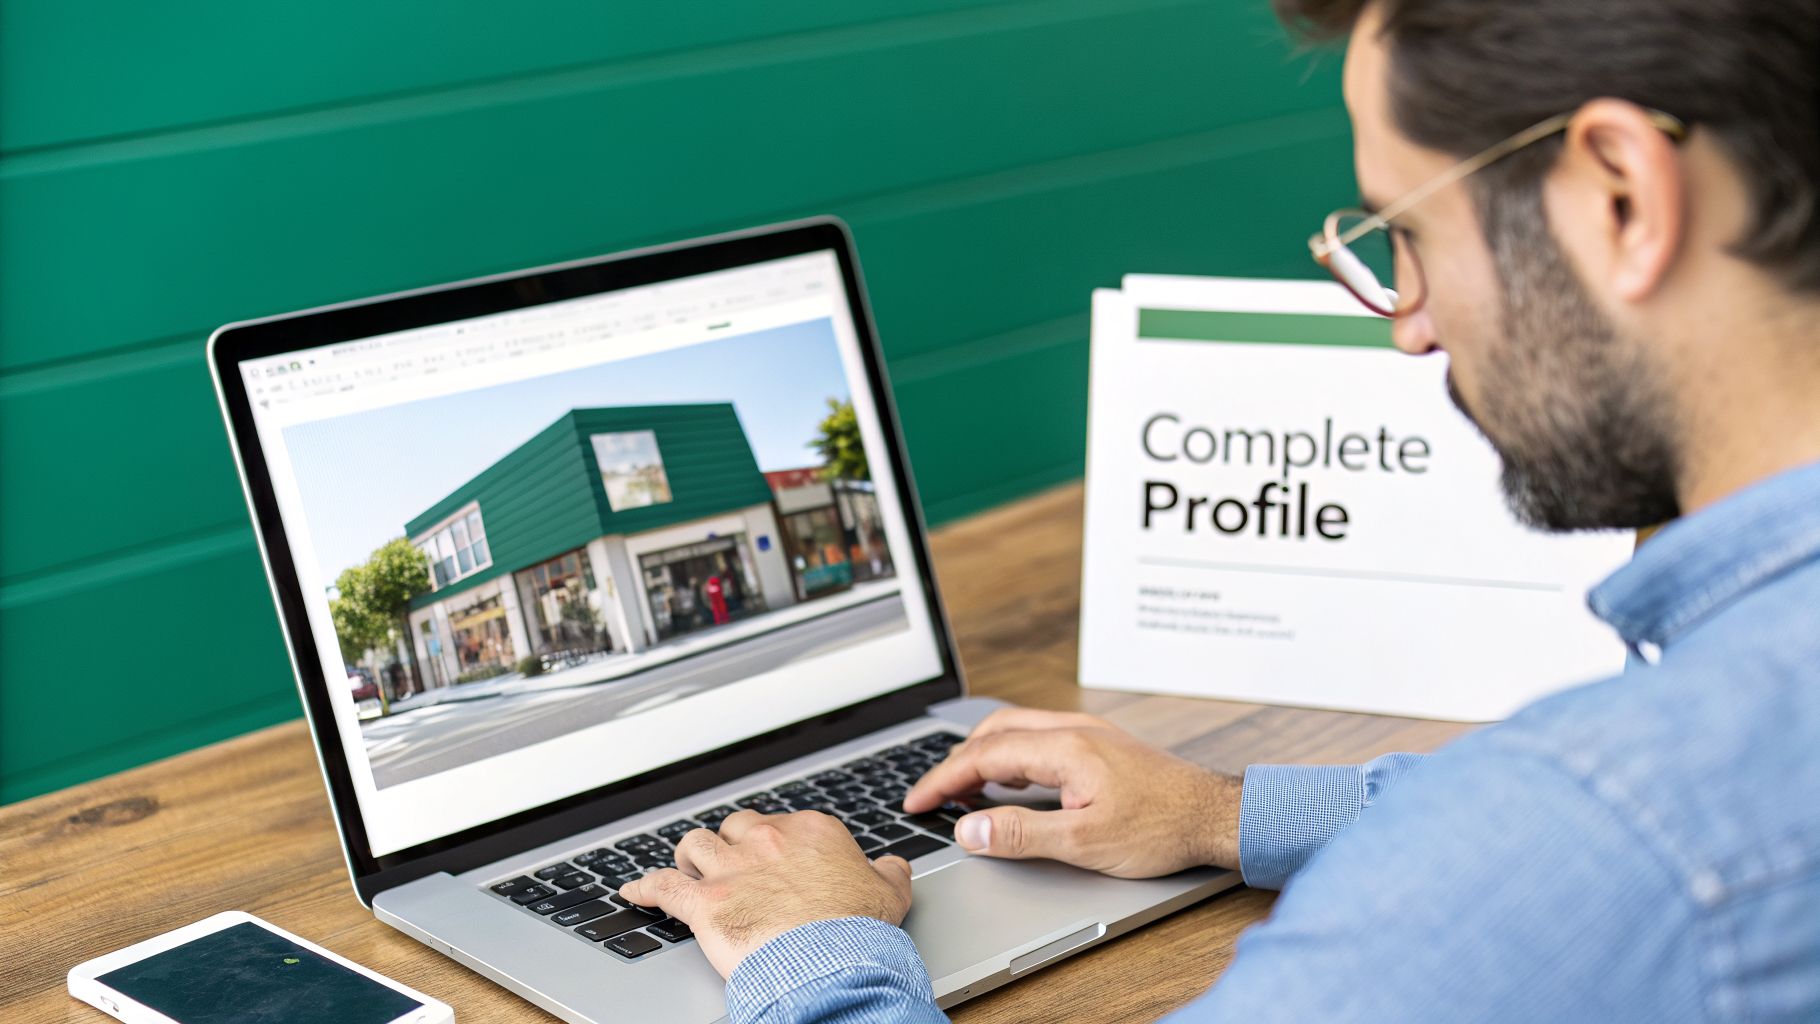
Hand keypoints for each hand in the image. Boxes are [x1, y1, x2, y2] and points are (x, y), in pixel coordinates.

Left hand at [619, 810, 912, 978]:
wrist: (834, 960)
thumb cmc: (859, 929)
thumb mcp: (889, 893)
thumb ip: (888, 872)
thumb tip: (893, 865)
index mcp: (808, 832)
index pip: (778, 823)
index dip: (770, 843)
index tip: (771, 859)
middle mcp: (765, 841)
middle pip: (732, 827)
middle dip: (728, 844)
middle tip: (729, 864)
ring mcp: (732, 869)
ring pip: (694, 845)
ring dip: (689, 857)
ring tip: (688, 868)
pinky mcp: (705, 902)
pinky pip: (661, 886)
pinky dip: (643, 888)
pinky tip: (631, 890)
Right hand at [903, 707, 1241, 877]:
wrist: (1215, 816)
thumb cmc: (1162, 826)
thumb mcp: (1084, 842)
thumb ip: (1022, 834)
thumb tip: (971, 830)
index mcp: (1064, 747)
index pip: (984, 755)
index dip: (943, 779)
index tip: (917, 801)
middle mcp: (1073, 731)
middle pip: (995, 733)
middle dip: (956, 762)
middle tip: (931, 795)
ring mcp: (1088, 735)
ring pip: (1017, 732)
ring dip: (982, 757)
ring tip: (960, 790)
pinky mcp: (1100, 747)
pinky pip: (1039, 740)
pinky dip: (1009, 758)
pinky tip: (1009, 782)